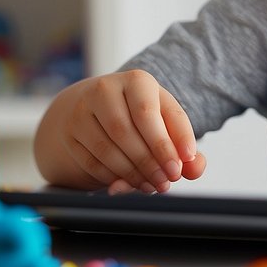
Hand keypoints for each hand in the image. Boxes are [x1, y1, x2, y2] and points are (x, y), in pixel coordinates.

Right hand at [55, 70, 205, 193]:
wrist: (99, 105)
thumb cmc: (142, 114)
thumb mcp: (166, 118)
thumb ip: (184, 142)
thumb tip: (195, 168)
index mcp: (136, 81)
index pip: (148, 113)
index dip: (165, 144)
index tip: (179, 167)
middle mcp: (105, 90)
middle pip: (125, 132)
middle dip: (149, 162)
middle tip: (166, 182)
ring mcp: (82, 110)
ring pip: (106, 148)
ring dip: (132, 173)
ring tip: (151, 185)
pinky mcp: (71, 132)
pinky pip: (91, 161)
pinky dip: (112, 177)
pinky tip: (129, 183)